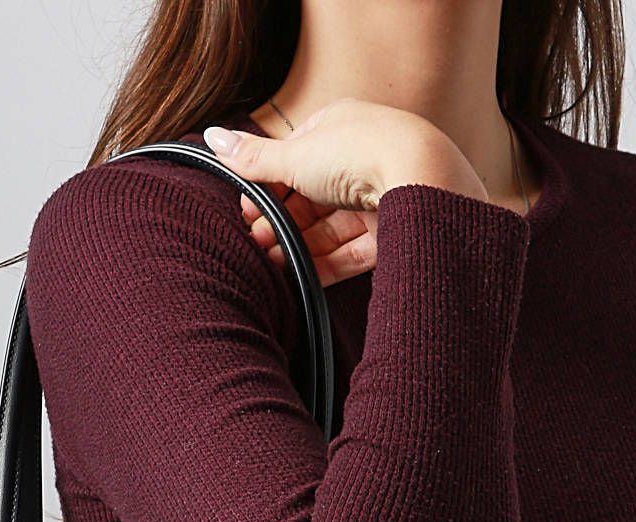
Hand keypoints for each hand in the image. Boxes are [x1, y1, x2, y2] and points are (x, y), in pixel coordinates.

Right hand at [201, 97, 488, 288]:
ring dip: (296, 247)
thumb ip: (253, 158)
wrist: (423, 178)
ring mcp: (377, 199)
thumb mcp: (295, 155)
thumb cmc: (360, 153)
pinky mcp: (391, 234)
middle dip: (279, 223)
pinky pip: (350, 253)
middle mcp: (359, 161)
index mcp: (337, 129)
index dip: (267, 188)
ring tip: (270, 264)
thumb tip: (212, 136)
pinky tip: (298, 278)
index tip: (248, 212)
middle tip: (255, 241)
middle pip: (309, 200)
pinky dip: (323, 266)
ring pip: (327, 229)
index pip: (293, 161)